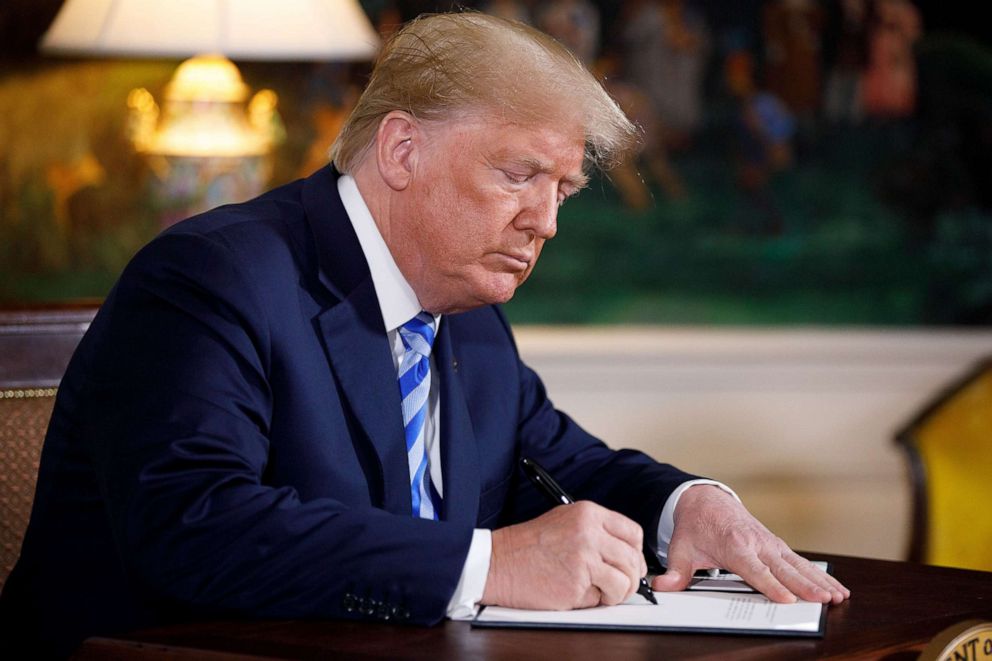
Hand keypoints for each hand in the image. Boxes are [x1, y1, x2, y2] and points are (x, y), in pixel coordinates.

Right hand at [482, 501, 647, 608]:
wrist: (497, 563)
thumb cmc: (527, 546)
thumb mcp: (564, 522)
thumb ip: (595, 531)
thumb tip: (625, 553)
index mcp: (588, 513)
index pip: (633, 533)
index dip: (636, 553)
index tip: (630, 564)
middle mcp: (589, 532)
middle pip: (632, 559)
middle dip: (630, 578)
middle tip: (619, 586)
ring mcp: (584, 558)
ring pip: (624, 581)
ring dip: (615, 593)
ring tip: (598, 592)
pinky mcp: (576, 584)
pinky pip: (601, 598)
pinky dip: (594, 601)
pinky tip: (576, 593)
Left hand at [651, 485, 850, 604]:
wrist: (706, 501)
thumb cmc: (695, 527)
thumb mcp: (681, 548)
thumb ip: (675, 571)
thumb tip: (661, 586)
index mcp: (733, 545)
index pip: (754, 569)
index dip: (770, 584)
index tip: (786, 598)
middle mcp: (755, 543)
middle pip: (783, 568)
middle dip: (804, 585)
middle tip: (823, 600)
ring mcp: (769, 543)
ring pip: (798, 564)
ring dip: (819, 580)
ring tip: (838, 596)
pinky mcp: (776, 545)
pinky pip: (801, 562)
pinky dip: (819, 574)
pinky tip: (836, 588)